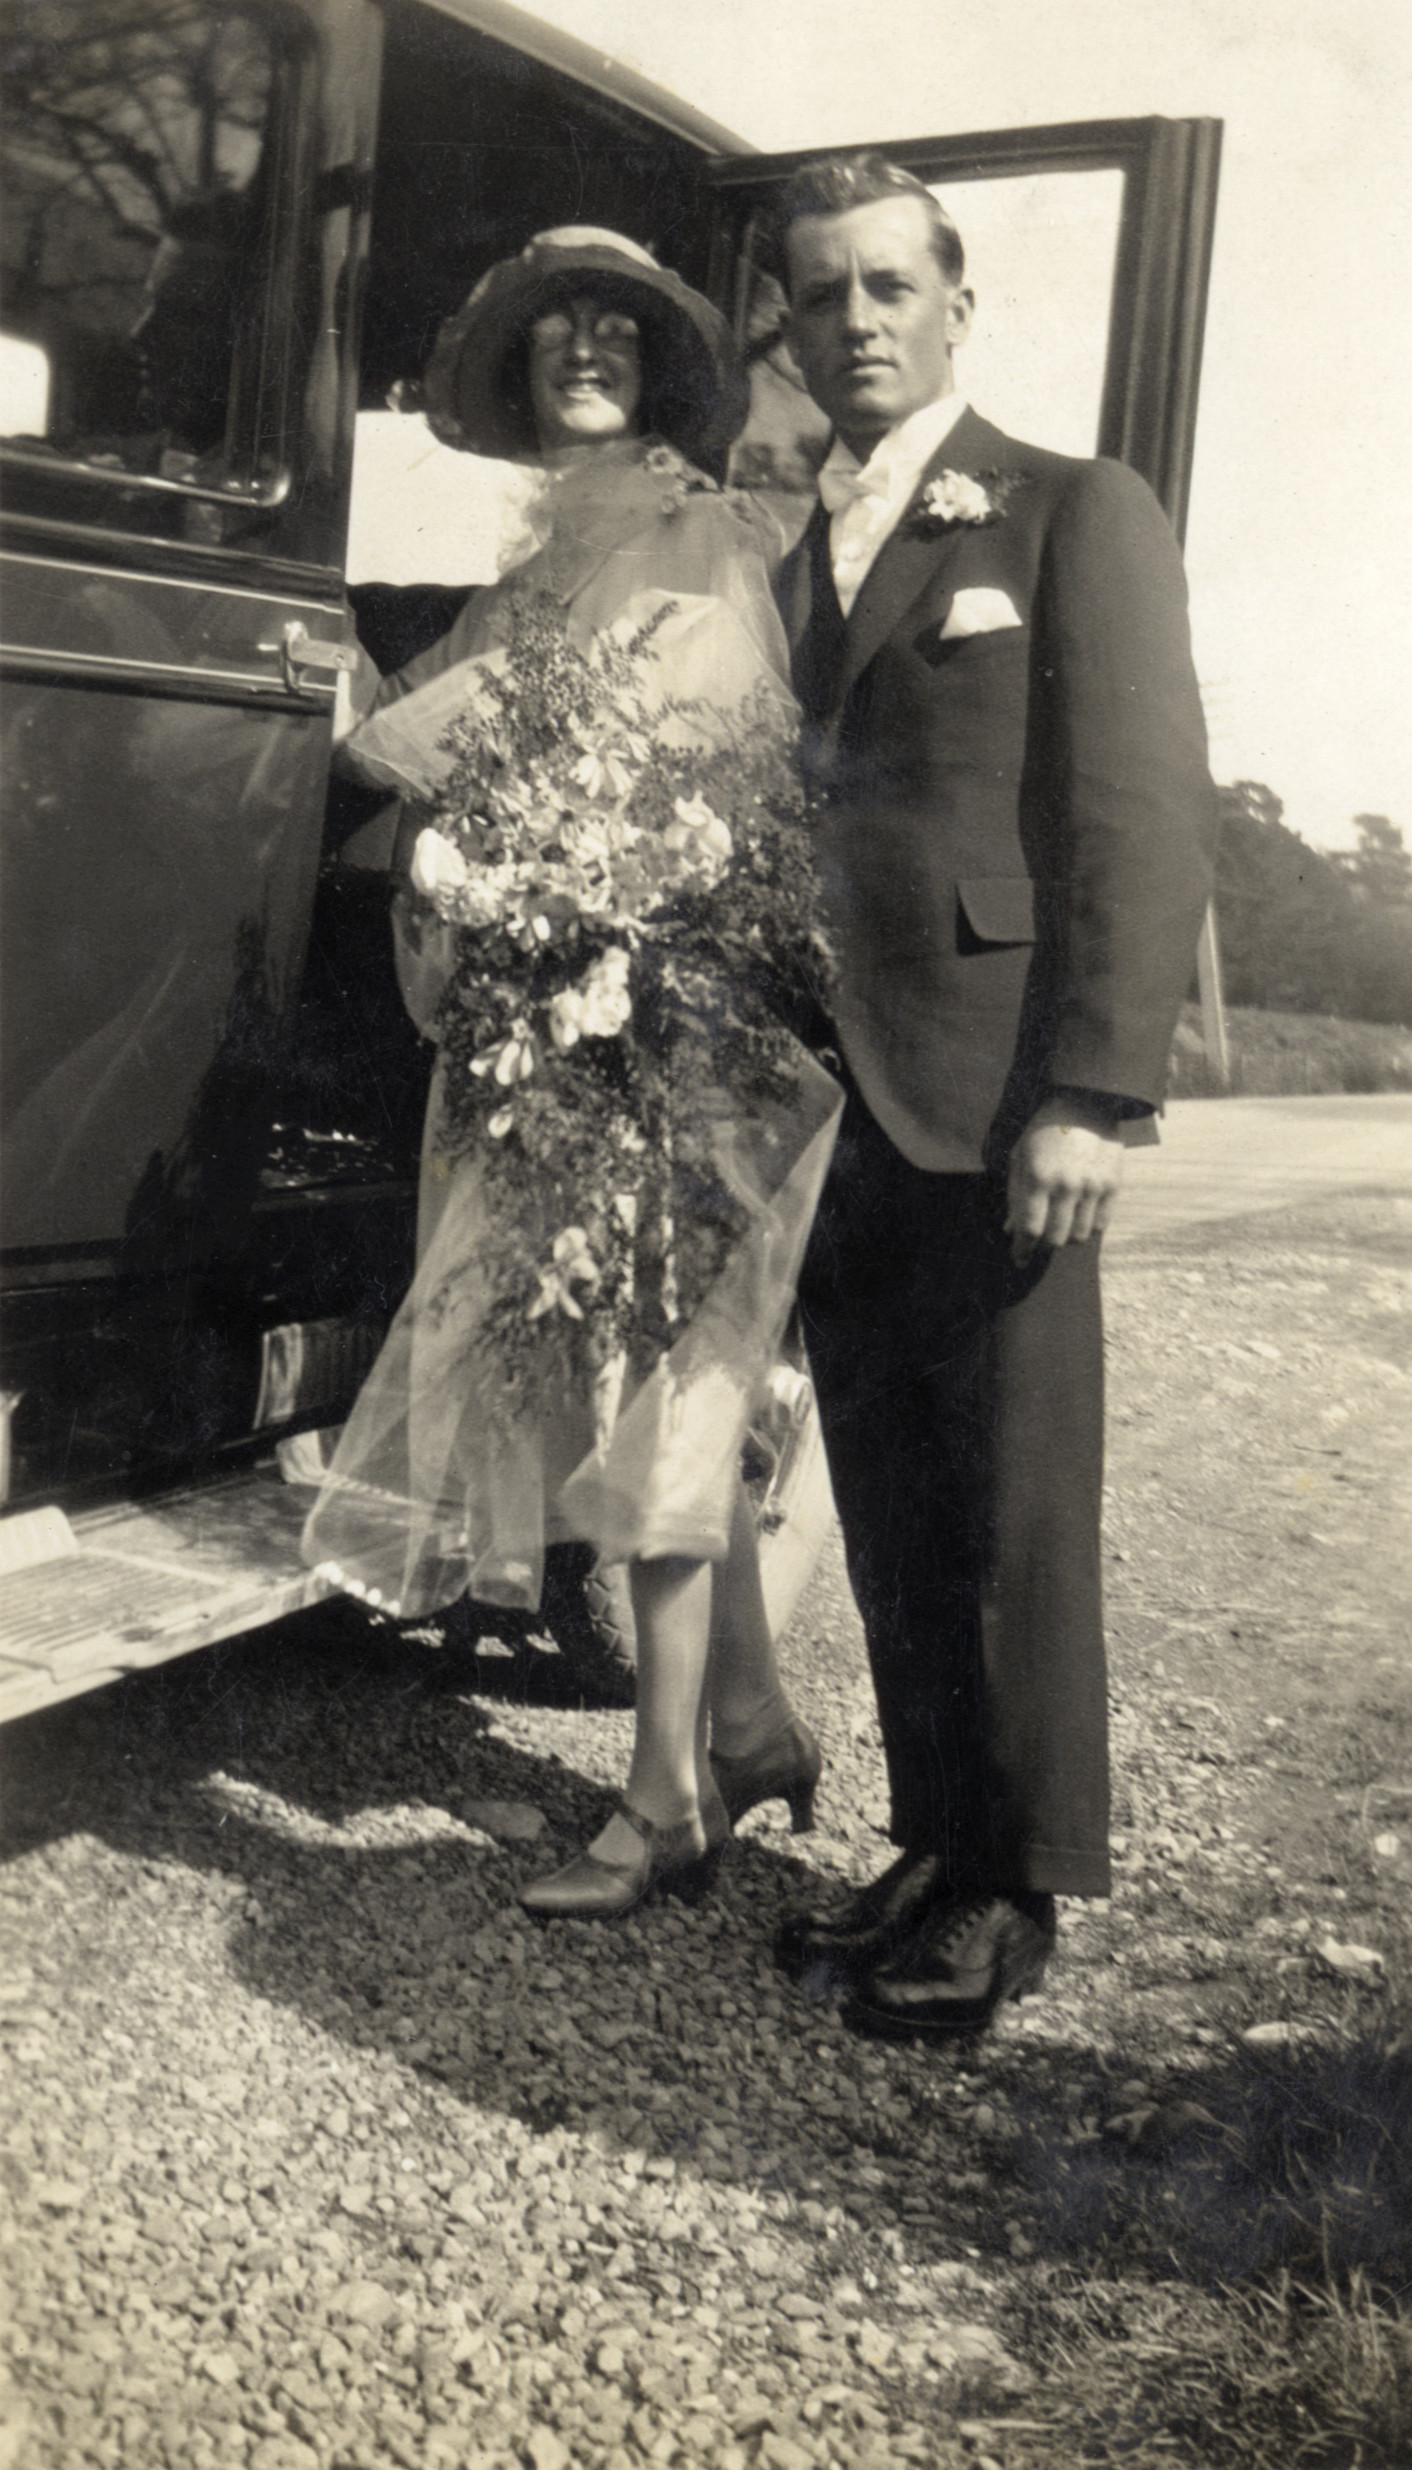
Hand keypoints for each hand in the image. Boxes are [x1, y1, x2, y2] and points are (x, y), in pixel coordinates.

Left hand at [1005, 1096, 1125, 1262]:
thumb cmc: (1044, 1130)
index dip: (1022, 1249)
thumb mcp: (1020, 1156)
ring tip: (1062, 1226)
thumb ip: (1015, 1195)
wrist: (1086, 1102)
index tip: (1019, 1259)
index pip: (1030, 1229)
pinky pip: (1101, 1225)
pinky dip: (1089, 1228)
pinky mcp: (1113, 1185)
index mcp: (1039, 1177)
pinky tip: (1081, 1218)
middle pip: (1055, 1238)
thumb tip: (1010, 1230)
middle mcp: (1067, 1185)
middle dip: (1044, 1244)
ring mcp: (1093, 1186)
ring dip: (1067, 1237)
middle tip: (1041, 1239)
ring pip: (1080, 1236)